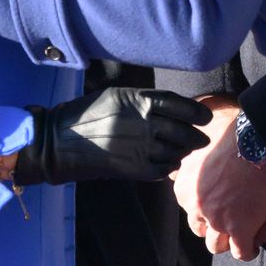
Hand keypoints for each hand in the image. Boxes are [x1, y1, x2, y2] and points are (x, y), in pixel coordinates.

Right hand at [14, 87, 210, 185]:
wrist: (60, 141)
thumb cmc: (86, 114)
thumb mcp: (114, 96)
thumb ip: (142, 100)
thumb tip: (172, 108)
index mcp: (136, 99)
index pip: (178, 104)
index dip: (196, 111)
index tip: (205, 117)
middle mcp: (141, 121)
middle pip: (181, 129)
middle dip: (196, 136)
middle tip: (202, 138)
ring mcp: (138, 146)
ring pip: (175, 151)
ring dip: (183, 152)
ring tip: (183, 151)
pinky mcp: (132, 168)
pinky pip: (162, 169)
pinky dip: (170, 167)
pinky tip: (169, 164)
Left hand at [171, 96, 265, 260]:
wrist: (256, 140)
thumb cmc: (230, 132)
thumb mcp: (198, 137)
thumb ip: (188, 150)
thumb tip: (184, 146)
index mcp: (184, 186)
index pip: (188, 207)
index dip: (204, 206)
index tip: (217, 203)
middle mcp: (196, 206)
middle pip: (200, 228)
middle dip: (213, 225)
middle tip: (228, 218)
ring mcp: (217, 220)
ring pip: (216, 245)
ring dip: (227, 240)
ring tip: (240, 233)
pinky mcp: (240, 229)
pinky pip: (241, 252)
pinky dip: (247, 249)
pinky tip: (254, 243)